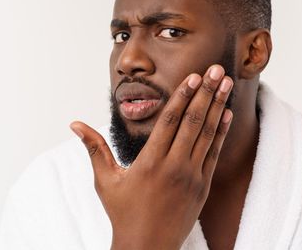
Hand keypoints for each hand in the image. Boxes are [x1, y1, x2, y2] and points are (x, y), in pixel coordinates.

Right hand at [70, 65, 233, 249]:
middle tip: (216, 69)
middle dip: (206, 92)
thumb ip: (94, 148)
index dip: (183, 95)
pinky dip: (222, 132)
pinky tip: (227, 114)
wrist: (147, 248)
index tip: (194, 76)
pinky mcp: (203, 186)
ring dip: (218, 106)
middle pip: (193, 122)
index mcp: (150, 162)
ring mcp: (192, 177)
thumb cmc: (123, 213)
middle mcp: (174, 167)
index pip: (170, 121)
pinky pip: (215, 153)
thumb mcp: (105, 180)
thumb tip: (74, 124)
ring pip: (208, 134)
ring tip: (226, 83)